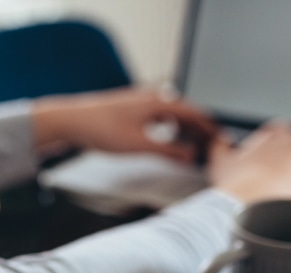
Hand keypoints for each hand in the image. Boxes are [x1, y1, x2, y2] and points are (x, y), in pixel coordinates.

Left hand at [30, 88, 216, 162]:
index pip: (193, 112)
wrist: (69, 121)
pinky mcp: (128, 110)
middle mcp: (151, 98)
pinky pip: (156, 117)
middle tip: (209, 146)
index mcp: (158, 102)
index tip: (220, 138)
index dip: (209, 127)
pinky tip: (164, 141)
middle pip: (183, 112)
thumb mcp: (139, 145)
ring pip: (169, 115)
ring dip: (182, 130)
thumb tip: (191, 157)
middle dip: (197, 130)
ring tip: (190, 146)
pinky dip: (166, 129)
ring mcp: (139, 102)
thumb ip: (168, 151)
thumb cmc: (101, 129)